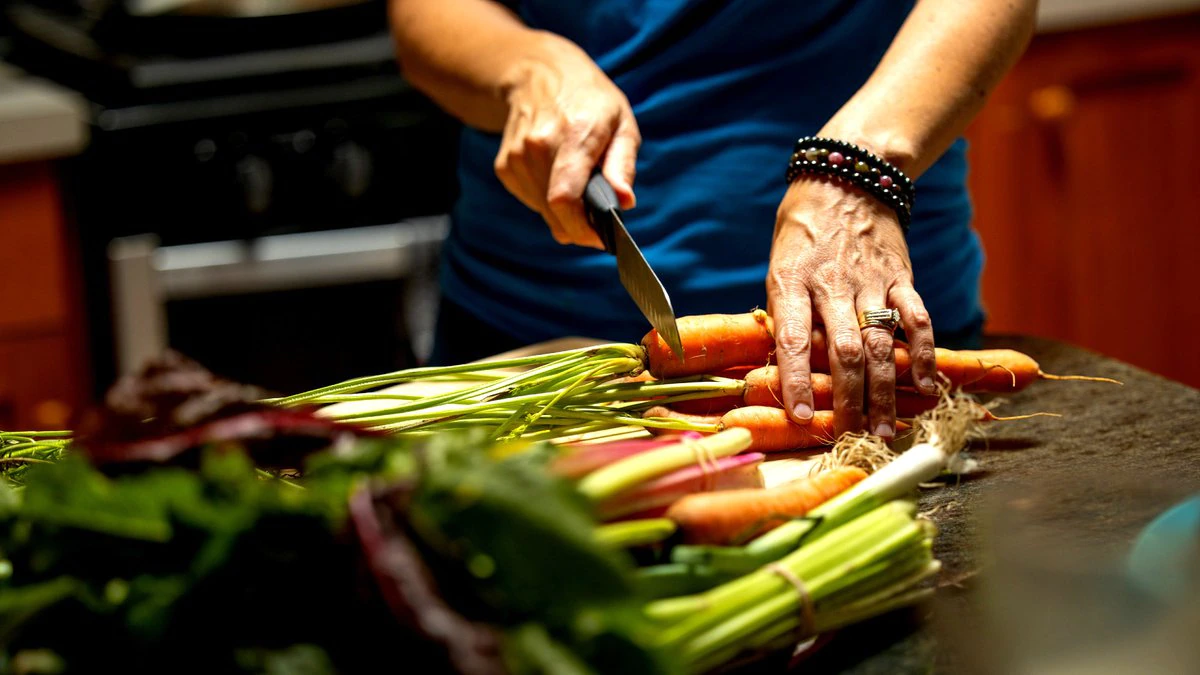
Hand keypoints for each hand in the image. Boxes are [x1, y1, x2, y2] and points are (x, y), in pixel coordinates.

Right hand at [494, 34, 640, 247]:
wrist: (539, 75)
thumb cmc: (590, 100)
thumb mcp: (622, 123)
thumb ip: (623, 165)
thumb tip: (624, 202)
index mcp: (574, 134)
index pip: (564, 198)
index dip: (582, 229)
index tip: (601, 238)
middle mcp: (539, 145)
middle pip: (555, 212)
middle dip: (580, 226)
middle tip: (597, 220)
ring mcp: (516, 156)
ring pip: (543, 211)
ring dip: (565, 212)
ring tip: (579, 184)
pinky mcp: (505, 166)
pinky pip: (531, 201)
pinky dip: (548, 200)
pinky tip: (556, 175)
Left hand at [767, 177, 938, 439]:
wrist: (846, 179)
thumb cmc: (801, 232)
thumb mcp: (778, 266)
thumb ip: (785, 314)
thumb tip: (785, 367)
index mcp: (791, 282)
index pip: (793, 340)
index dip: (797, 382)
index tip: (802, 419)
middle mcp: (832, 284)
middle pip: (844, 351)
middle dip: (849, 399)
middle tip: (853, 438)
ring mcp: (870, 281)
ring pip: (881, 343)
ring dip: (886, 390)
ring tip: (887, 428)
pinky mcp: (900, 277)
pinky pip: (917, 319)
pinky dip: (925, 353)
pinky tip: (929, 385)